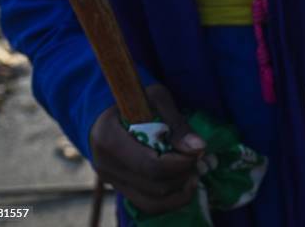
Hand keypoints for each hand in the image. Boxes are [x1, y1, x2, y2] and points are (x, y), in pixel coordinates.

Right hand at [90, 84, 205, 213]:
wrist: (108, 112)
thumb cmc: (134, 100)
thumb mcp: (156, 99)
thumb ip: (177, 123)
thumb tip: (199, 147)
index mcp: (108, 139)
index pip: (150, 165)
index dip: (180, 163)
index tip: (197, 151)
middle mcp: (105, 166)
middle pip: (155, 186)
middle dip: (184, 174)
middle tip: (197, 158)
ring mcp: (111, 181)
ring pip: (153, 202)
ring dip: (181, 189)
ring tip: (194, 171)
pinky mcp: (121, 189)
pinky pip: (149, 205)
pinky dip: (172, 199)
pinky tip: (185, 183)